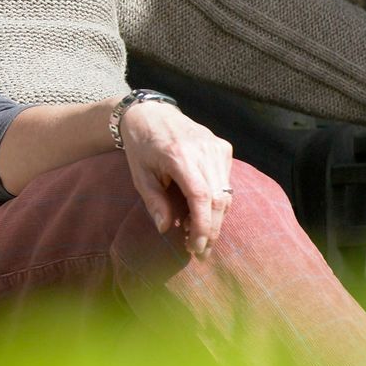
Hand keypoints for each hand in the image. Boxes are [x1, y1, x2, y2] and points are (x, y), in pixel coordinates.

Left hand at [118, 102, 234, 258]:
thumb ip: (154, 201)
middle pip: (218, 199)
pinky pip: (226, 181)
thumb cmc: (141, 147)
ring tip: (199, 236)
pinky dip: (218, 201)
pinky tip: (203, 212)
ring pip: (226, 193)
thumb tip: (166, 229)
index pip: (201, 197)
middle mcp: (203, 149)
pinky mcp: (223, 147)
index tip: (196, 247)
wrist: (151, 114)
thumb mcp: (139, 175)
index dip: (203, 225)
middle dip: (212, 229)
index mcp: (180, 155)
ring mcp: (216, 146)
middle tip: (200, 251)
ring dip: (216, 218)